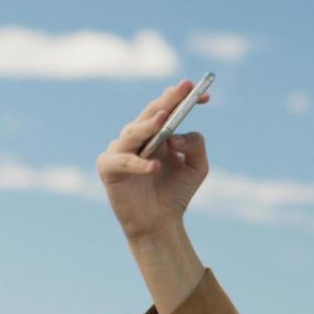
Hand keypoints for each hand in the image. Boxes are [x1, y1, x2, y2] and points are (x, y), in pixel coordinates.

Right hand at [97, 78, 210, 241]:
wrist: (160, 223)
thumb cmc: (175, 193)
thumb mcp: (196, 168)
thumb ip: (195, 147)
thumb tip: (177, 136)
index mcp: (157, 133)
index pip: (168, 108)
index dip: (183, 98)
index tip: (204, 94)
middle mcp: (137, 136)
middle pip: (150, 113)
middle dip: (168, 101)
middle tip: (183, 89)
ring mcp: (120, 150)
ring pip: (133, 132)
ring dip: (149, 125)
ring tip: (165, 119)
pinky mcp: (108, 168)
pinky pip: (123, 161)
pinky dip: (139, 163)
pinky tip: (155, 167)